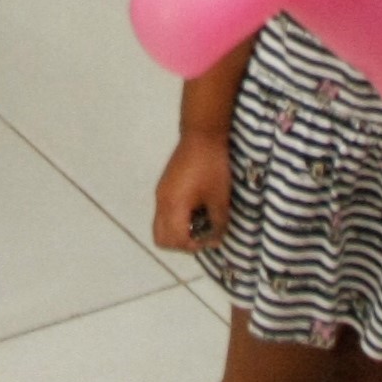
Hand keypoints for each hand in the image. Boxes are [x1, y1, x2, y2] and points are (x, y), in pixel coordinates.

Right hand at [152, 130, 233, 253]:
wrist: (202, 135)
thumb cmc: (212, 166)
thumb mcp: (220, 198)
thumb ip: (217, 224)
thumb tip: (215, 240)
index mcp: (173, 205)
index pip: (175, 240)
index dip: (194, 246)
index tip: (211, 238)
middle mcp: (161, 202)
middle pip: (161, 238)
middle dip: (181, 243)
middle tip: (201, 236)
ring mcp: (161, 193)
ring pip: (161, 226)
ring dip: (178, 232)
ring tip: (200, 222)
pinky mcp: (164, 187)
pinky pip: (164, 213)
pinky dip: (177, 220)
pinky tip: (196, 209)